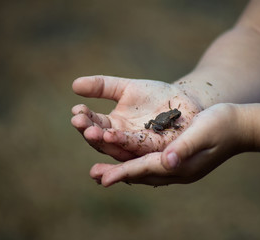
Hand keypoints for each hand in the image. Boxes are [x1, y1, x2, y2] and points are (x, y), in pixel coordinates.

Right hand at [71, 75, 201, 160]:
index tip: (75, 110)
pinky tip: (115, 136)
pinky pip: (141, 149)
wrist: (185, 101)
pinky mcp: (158, 149)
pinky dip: (127, 144)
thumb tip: (74, 85)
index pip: (94, 125)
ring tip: (93, 133)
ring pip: (118, 148)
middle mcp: (124, 140)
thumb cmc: (155, 96)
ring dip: (105, 142)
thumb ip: (102, 86)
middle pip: (102, 140)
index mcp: (114, 126)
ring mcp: (140, 147)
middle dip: (90, 131)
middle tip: (79, 122)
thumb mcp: (126, 88)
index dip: (84, 119)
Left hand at [90, 103, 249, 186]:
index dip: (123, 173)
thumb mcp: (203, 132)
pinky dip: (135, 165)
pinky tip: (125, 162)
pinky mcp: (177, 161)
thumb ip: (185, 147)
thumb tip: (167, 161)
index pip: (145, 169)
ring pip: (143, 171)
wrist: (239, 127)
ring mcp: (177, 168)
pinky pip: (150, 166)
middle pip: (140, 174)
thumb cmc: (222, 125)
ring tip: (102, 171)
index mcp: (180, 165)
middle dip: (117, 174)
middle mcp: (176, 171)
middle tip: (94, 175)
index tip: (103, 179)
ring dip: (123, 171)